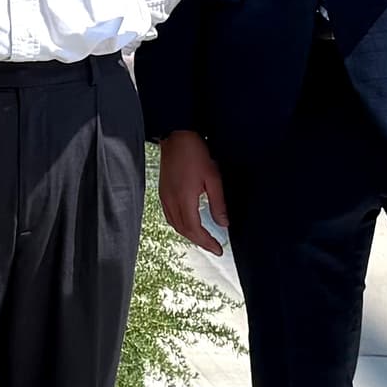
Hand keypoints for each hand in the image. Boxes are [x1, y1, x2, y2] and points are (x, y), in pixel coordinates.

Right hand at [157, 128, 228, 255]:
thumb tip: (224, 223)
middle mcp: (171, 201)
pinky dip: (180, 225)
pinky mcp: (162, 192)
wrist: (176, 136)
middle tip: (213, 247)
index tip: (218, 249)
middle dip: (199, 242)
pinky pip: (170, 216)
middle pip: (184, 230)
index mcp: (184, 199)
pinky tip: (188, 224)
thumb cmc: (195, 153)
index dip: (207, 242)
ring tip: (203, 239)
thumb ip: (218, 203)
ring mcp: (164, 197)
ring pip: (175, 225)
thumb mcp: (213, 177)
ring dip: (189, 235)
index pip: (195, 229)